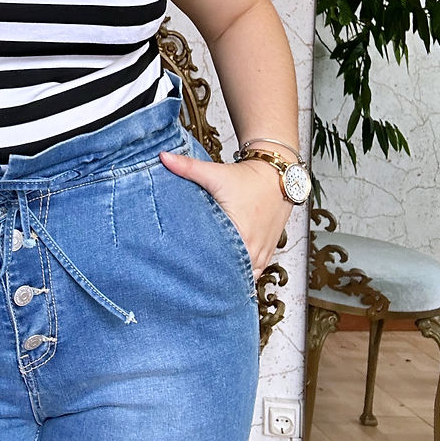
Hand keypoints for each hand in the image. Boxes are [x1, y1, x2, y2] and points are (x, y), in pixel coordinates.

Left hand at [158, 151, 290, 279]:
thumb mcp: (215, 173)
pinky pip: (253, 274)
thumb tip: (163, 157)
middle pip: (228, 275)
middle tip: (186, 281)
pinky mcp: (267, 254)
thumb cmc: (248, 178)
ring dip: (225, 278)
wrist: (276, 175)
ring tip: (202, 283)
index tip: (182, 272)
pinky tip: (224, 279)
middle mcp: (253, 249)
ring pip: (242, 279)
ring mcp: (262, 254)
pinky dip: (239, 276)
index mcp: (240, 235)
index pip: (216, 264)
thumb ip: (187, 167)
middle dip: (209, 278)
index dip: (198, 269)